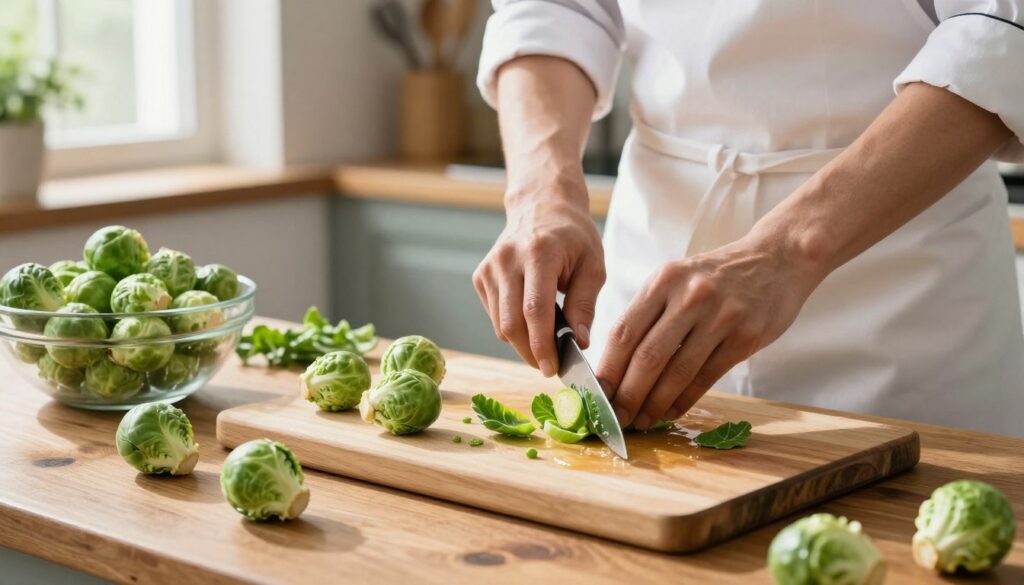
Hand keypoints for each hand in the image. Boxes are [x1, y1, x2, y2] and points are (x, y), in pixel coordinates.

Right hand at [473, 178, 604, 376]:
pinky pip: (495, 315)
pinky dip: (512, 327)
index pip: (535, 310)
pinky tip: (530, 320)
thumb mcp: (593, 265)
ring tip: (545, 343)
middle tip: (550, 366)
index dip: (542, 345)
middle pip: (512, 323)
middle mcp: (507, 259)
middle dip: (531, 352)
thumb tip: (580, 341)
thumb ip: (586, 304)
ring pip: (500, 324)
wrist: (542, 206)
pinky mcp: (480, 276)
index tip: (552, 368)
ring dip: (522, 343)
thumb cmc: (573, 236)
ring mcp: (490, 267)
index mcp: (539, 253)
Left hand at [595, 236, 822, 428]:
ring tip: (642, 420)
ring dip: (654, 403)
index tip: (596, 394)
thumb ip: (649, 313)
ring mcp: (720, 316)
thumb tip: (616, 364)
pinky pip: (706, 377)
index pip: (625, 330)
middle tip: (616, 417)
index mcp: (664, 280)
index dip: (608, 368)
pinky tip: (670, 412)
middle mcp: (690, 296)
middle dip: (627, 393)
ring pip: (677, 371)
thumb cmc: (717, 276)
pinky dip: (684, 400)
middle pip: (647, 355)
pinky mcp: (745, 336)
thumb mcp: (677, 279)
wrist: (776, 259)